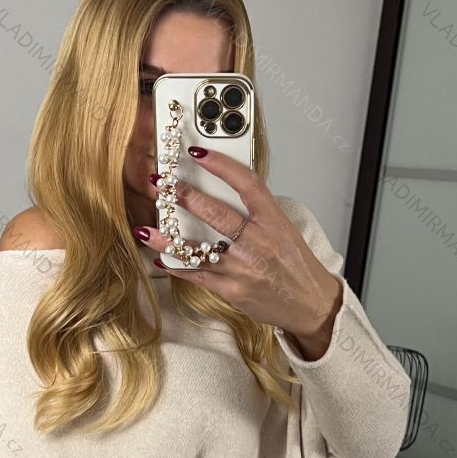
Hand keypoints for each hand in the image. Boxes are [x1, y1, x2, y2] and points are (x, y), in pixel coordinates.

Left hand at [133, 148, 342, 350]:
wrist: (310, 303)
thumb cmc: (295, 265)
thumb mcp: (283, 230)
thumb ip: (256, 213)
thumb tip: (223, 192)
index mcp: (273, 221)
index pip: (247, 184)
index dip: (221, 165)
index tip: (198, 153)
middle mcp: (259, 242)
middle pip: (216, 214)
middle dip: (185, 197)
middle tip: (162, 185)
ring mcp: (244, 268)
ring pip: (199, 249)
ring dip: (168, 239)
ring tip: (146, 229)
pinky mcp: (234, 291)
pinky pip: (198, 276)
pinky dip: (177, 267)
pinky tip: (160, 260)